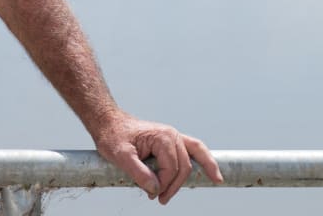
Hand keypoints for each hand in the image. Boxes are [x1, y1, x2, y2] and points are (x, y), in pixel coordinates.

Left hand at [94, 114, 223, 203]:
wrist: (108, 123)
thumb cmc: (112, 136)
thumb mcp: (120, 155)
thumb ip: (137, 172)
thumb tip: (156, 188)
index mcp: (163, 137)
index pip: (172, 168)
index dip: (164, 184)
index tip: (151, 194)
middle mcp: (173, 135)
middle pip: (183, 168)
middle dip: (172, 186)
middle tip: (159, 199)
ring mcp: (174, 137)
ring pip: (191, 161)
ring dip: (184, 180)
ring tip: (178, 194)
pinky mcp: (172, 141)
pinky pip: (194, 151)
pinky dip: (204, 162)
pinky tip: (215, 175)